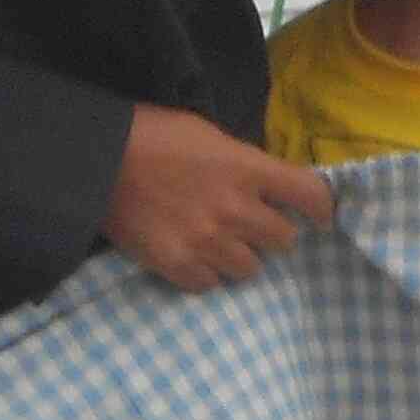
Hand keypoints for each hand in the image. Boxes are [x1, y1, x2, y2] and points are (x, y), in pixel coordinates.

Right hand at [102, 105, 336, 290]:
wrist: (98, 161)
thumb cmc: (152, 135)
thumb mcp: (208, 135)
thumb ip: (243, 162)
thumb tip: (266, 186)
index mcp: (247, 168)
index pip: (309, 194)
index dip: (322, 208)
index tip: (319, 217)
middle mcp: (235, 209)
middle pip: (284, 239)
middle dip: (273, 232)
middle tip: (255, 227)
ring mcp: (206, 241)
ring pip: (250, 268)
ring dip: (241, 257)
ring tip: (221, 244)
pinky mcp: (177, 264)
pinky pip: (210, 284)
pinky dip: (206, 273)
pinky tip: (194, 257)